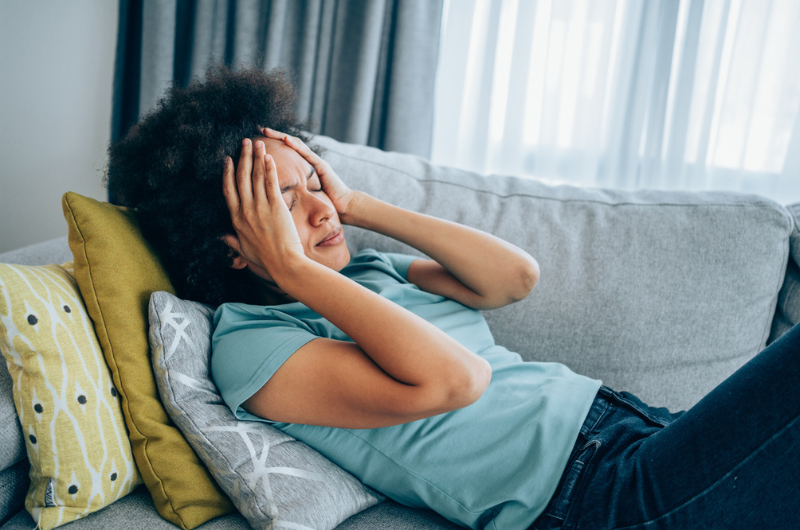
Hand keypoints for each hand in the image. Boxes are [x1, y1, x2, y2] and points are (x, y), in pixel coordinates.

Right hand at [222, 138, 306, 281]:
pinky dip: (269, 168)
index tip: (227, 159)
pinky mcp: (275, 206)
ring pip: (256, 176)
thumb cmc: (266, 259)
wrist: (284, 264)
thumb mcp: (244, 250)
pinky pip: (271, 182)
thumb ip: (232, 241)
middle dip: (242, 156)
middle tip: (244, 141)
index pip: (228, 189)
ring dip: (255, 156)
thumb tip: (221, 237)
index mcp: (236, 219)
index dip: (227, 172)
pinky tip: (268, 156)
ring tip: (257, 142)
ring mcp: (260, 207)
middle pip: (241, 177)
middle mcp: (245, 210)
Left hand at [262, 128, 356, 218]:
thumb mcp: (304, 196)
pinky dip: (296, 146)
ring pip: (296, 144)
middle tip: (258, 129)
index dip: (271, 146)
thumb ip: (293, 191)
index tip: (256, 142)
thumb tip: (274, 195)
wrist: (344, 207)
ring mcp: (316, 162)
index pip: (285, 153)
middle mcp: (309, 162)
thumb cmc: (325, 204)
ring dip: (281, 136)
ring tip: (268, 130)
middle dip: (274, 136)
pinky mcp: (322, 166)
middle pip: (289, 144)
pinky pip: (307, 153)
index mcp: (302, 169)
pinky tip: (287, 139)